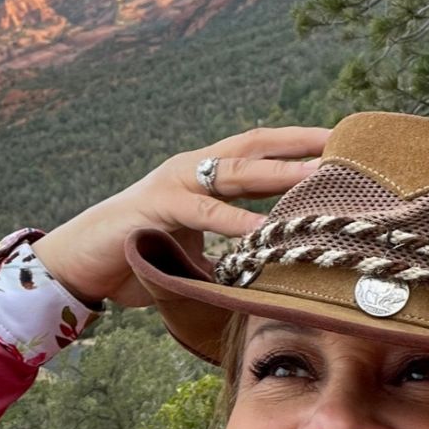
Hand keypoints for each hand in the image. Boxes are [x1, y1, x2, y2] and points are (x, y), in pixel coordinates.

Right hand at [33, 125, 330, 307]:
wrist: (79, 263)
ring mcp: (173, 184)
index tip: (345, 149)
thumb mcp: (192, 255)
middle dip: (303, 146)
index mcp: (201, 177)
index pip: (260, 151)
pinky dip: (237, 221)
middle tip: (349, 148)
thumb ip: (226, 258)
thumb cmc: (136, 259)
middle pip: (257, 147)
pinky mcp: (155, 207)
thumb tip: (267, 282)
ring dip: (281, 172)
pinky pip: (204, 213)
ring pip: (236, 171)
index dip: (301, 146)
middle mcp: (191, 170)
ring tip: (320, 175)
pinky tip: (265, 230)